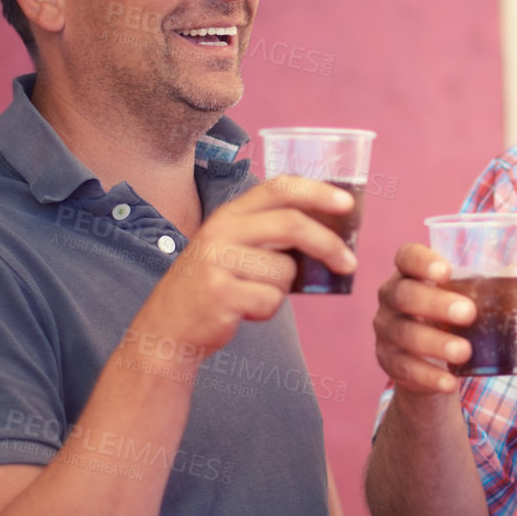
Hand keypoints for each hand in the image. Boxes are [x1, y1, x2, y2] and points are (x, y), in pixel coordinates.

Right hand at [133, 175, 353, 359]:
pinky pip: (271, 301)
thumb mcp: (235, 249)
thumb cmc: (216, 286)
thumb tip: (334, 235)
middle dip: (329, 244)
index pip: (279, 188)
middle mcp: (221, 231)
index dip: (316, 192)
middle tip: (350, 263)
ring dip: (282, 289)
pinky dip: (266, 311)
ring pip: (285, 271)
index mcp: (229, 214)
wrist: (166, 328)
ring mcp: (217, 261)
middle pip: (291, 225)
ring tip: (253, 294)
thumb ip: (271, 235)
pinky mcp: (219, 293)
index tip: (347, 203)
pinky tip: (242, 310)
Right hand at [374, 243, 516, 395]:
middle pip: (404, 294)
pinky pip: (405, 369)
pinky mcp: (389, 362)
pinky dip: (429, 376)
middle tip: (469, 313)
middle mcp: (392, 298)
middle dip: (435, 304)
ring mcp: (387, 330)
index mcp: (412, 273)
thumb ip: (505, 281)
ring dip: (435, 344)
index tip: (447, 272)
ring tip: (465, 352)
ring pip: (404, 334)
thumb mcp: (480, 298)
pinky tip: (450, 381)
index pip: (406, 256)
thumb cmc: (458, 316)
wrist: (434, 362)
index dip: (421, 261)